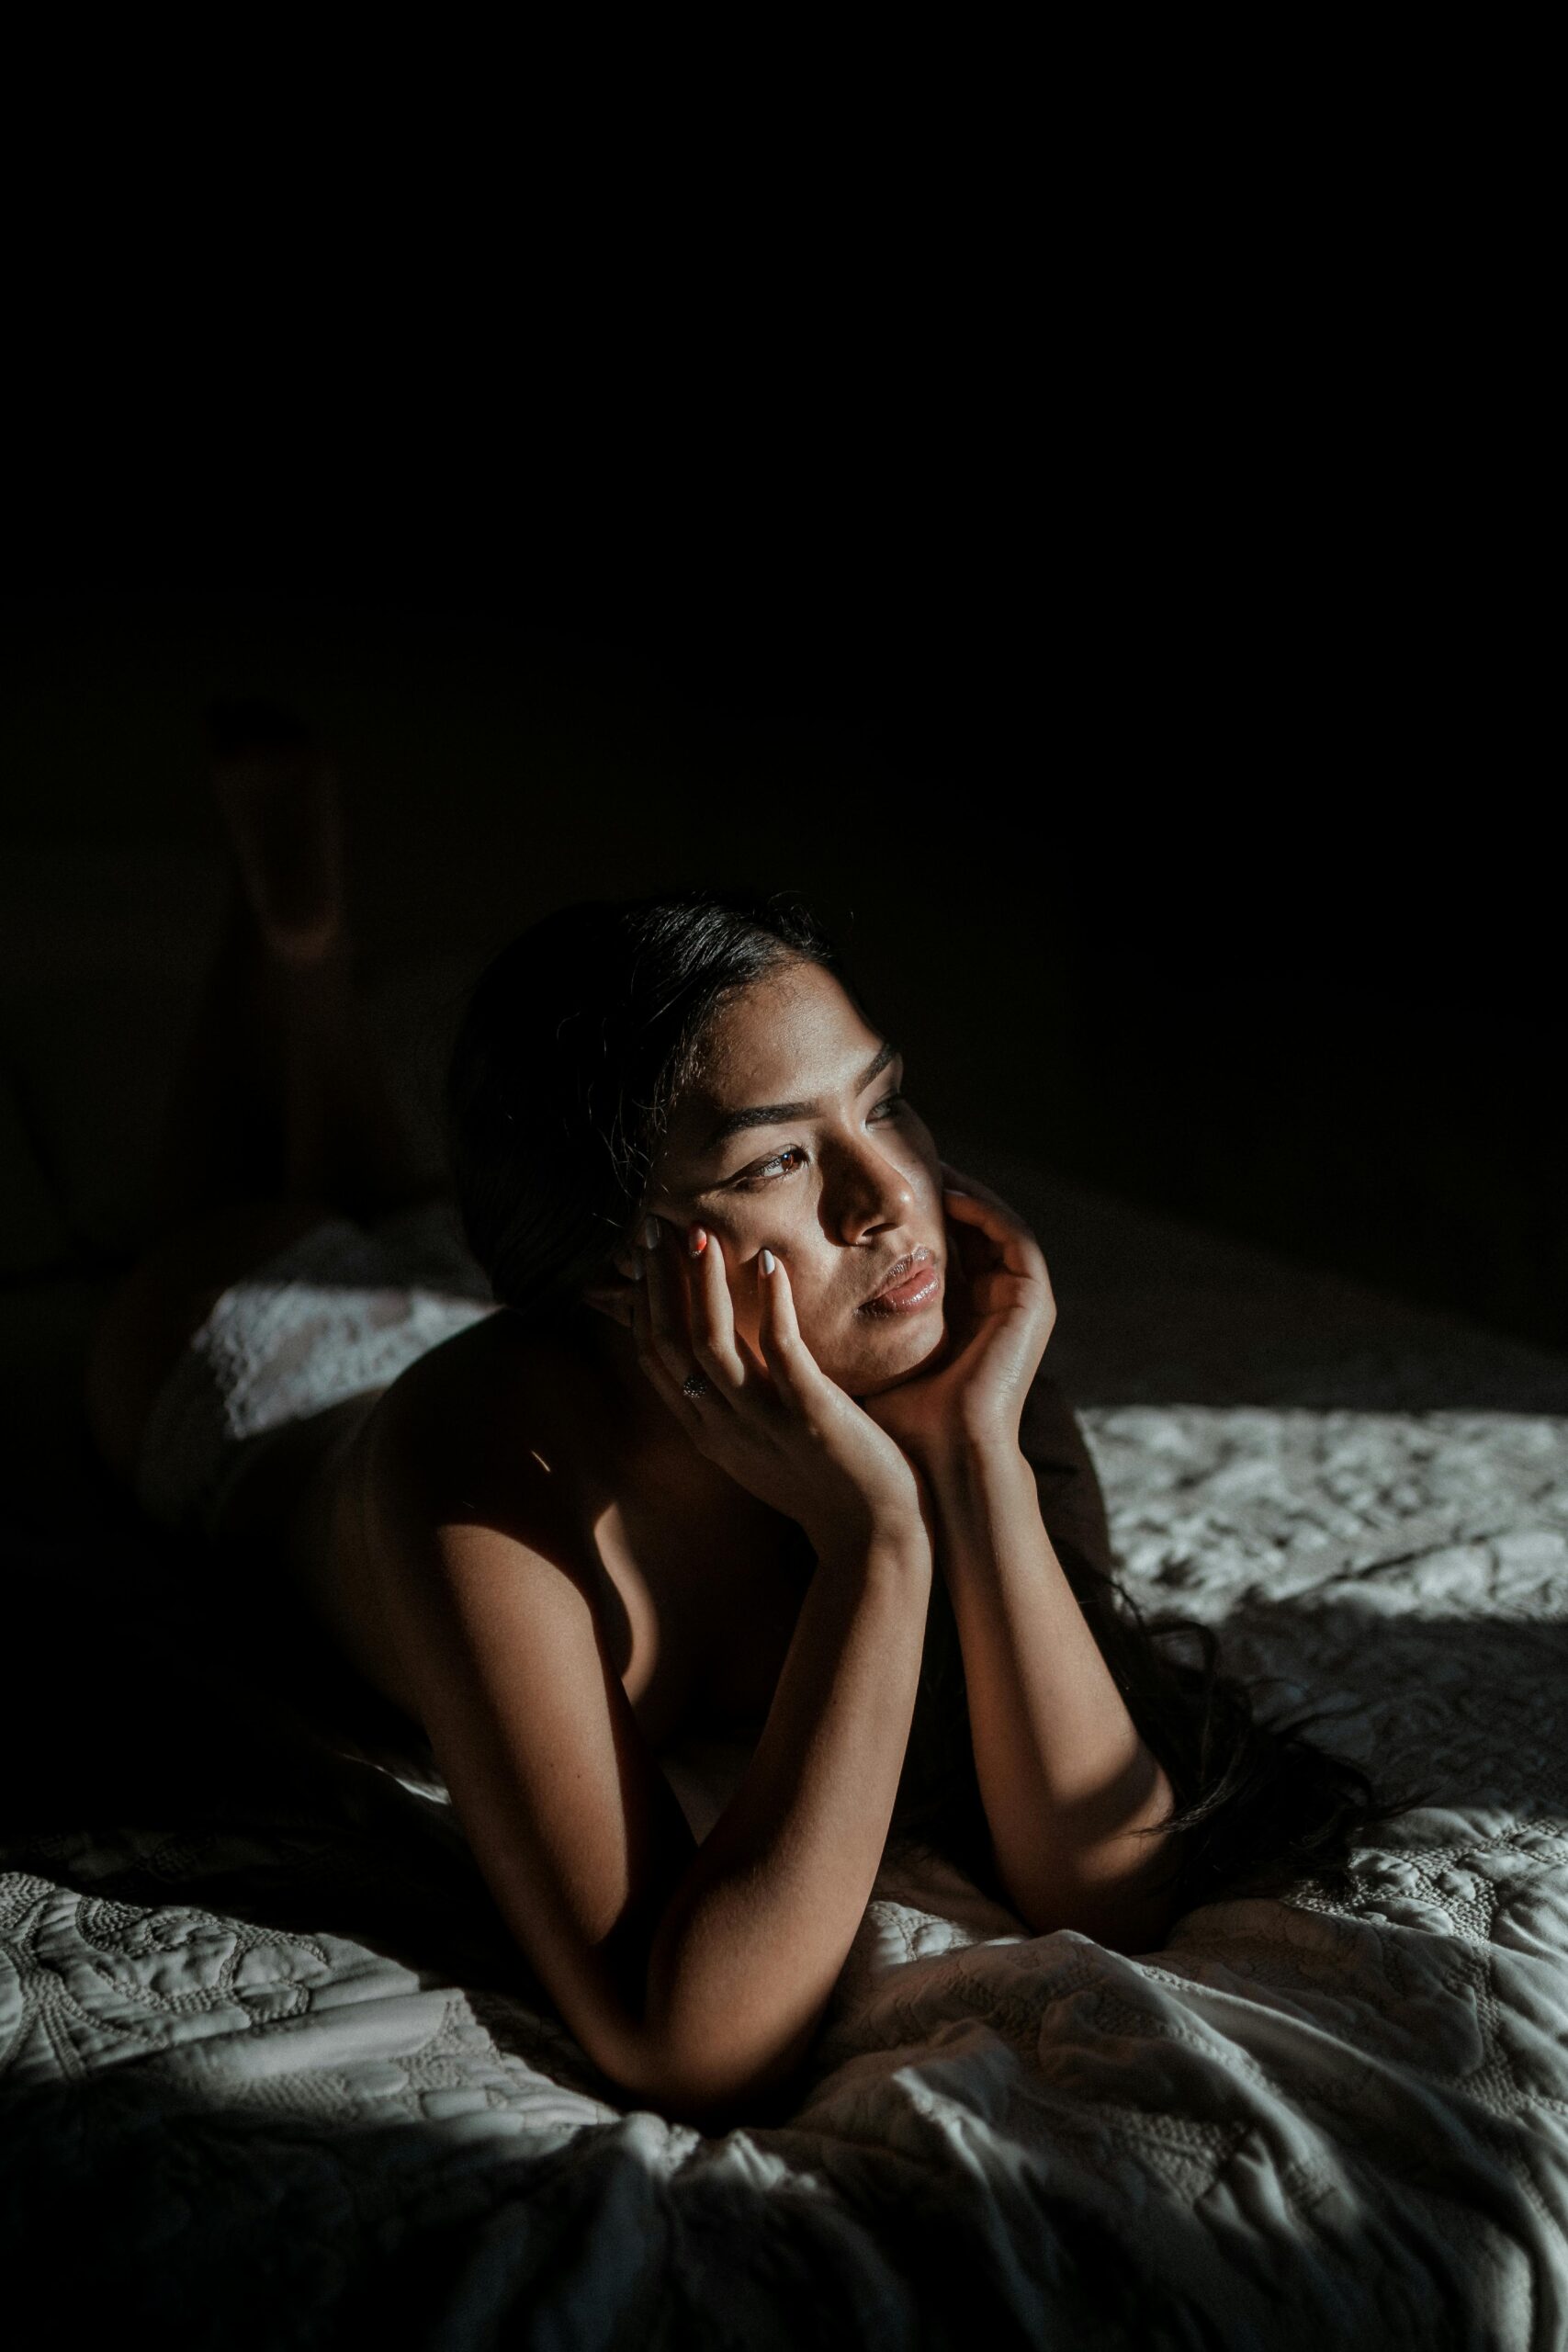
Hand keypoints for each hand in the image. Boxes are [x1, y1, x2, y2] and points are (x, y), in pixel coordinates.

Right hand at [631, 1214, 931, 1559]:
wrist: (874, 1538)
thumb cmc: (825, 1484)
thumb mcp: (762, 1444)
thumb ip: (739, 1402)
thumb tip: (733, 1347)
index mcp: (708, 1432)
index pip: (655, 1359)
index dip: (642, 1303)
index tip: (642, 1255)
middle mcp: (723, 1427)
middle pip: (670, 1344)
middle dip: (659, 1281)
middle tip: (656, 1226)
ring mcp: (765, 1421)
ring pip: (711, 1344)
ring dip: (703, 1283)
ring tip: (702, 1233)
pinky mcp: (811, 1414)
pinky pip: (781, 1350)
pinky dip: (770, 1302)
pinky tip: (770, 1262)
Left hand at [862, 1161, 1055, 1462]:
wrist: (941, 1463)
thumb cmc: (894, 1422)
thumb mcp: (862, 1356)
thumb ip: (838, 1323)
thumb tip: (773, 1290)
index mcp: (959, 1317)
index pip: (934, 1248)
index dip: (902, 1216)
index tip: (861, 1188)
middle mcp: (992, 1305)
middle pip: (964, 1229)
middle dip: (930, 1192)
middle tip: (892, 1153)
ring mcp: (1018, 1303)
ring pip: (991, 1224)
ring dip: (960, 1189)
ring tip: (919, 1159)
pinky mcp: (1034, 1301)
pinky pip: (1013, 1237)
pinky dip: (985, 1209)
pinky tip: (947, 1191)